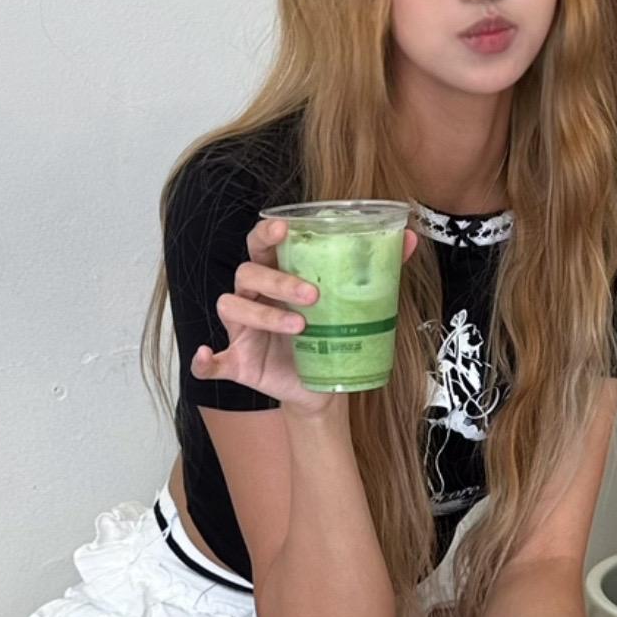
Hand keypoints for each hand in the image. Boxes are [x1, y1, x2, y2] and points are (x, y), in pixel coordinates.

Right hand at [192, 215, 419, 410]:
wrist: (324, 388)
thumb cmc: (330, 335)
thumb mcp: (354, 304)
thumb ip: (376, 271)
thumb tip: (410, 238)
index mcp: (276, 274)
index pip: (262, 243)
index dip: (266, 232)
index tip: (284, 228)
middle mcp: (253, 295)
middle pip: (247, 271)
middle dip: (276, 279)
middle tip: (312, 294)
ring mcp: (242, 329)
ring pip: (233, 307)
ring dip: (261, 314)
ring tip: (300, 327)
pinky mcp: (238, 361)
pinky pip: (214, 360)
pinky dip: (206, 358)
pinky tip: (208, 356)